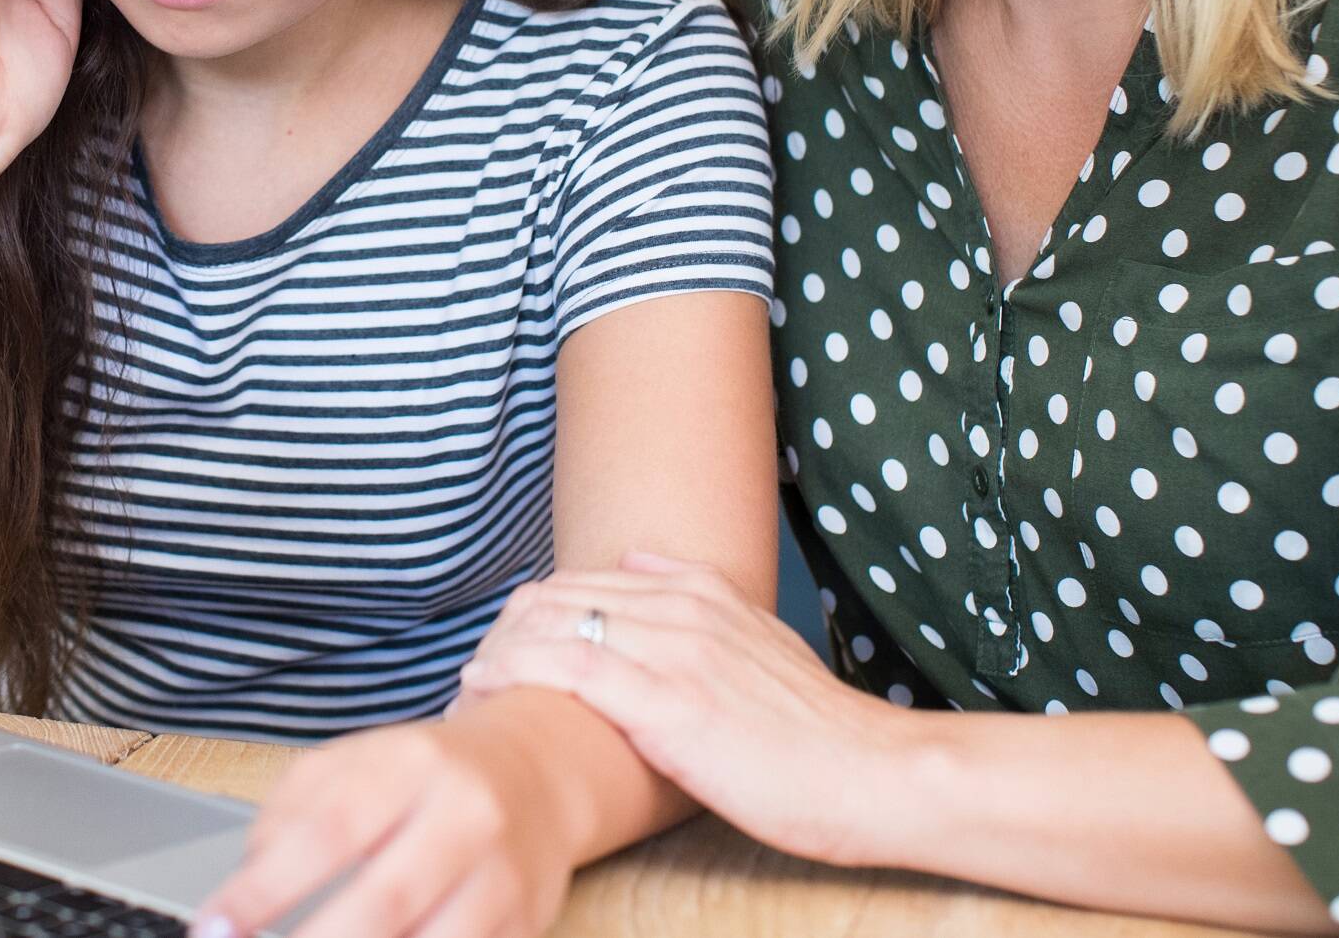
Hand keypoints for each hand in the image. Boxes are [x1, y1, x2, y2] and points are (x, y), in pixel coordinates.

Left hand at [191, 718, 580, 937]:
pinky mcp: (527, 921)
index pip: (328, 831)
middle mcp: (464, 815)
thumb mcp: (356, 761)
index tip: (217, 926)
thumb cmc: (428, 773)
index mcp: (411, 765)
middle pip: (386, 898)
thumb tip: (246, 878)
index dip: (265, 888)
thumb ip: (293, 809)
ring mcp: (502, 874)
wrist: (540, 771)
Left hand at [455, 552, 913, 868]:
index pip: (586, 581)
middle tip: (474, 671)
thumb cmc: (819, 731)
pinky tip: (485, 692)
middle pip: (557, 597)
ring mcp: (673, 654)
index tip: (504, 646)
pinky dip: (515, 676)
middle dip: (505, 632)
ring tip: (467, 684)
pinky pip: (567, 672)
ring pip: (553, 626)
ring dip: (498, 654)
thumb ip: (706, 602)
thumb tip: (643, 564)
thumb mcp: (765, 644)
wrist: (871, 774)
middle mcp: (682, 611)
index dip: (533, 612)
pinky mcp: (667, 705)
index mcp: (702, 594)